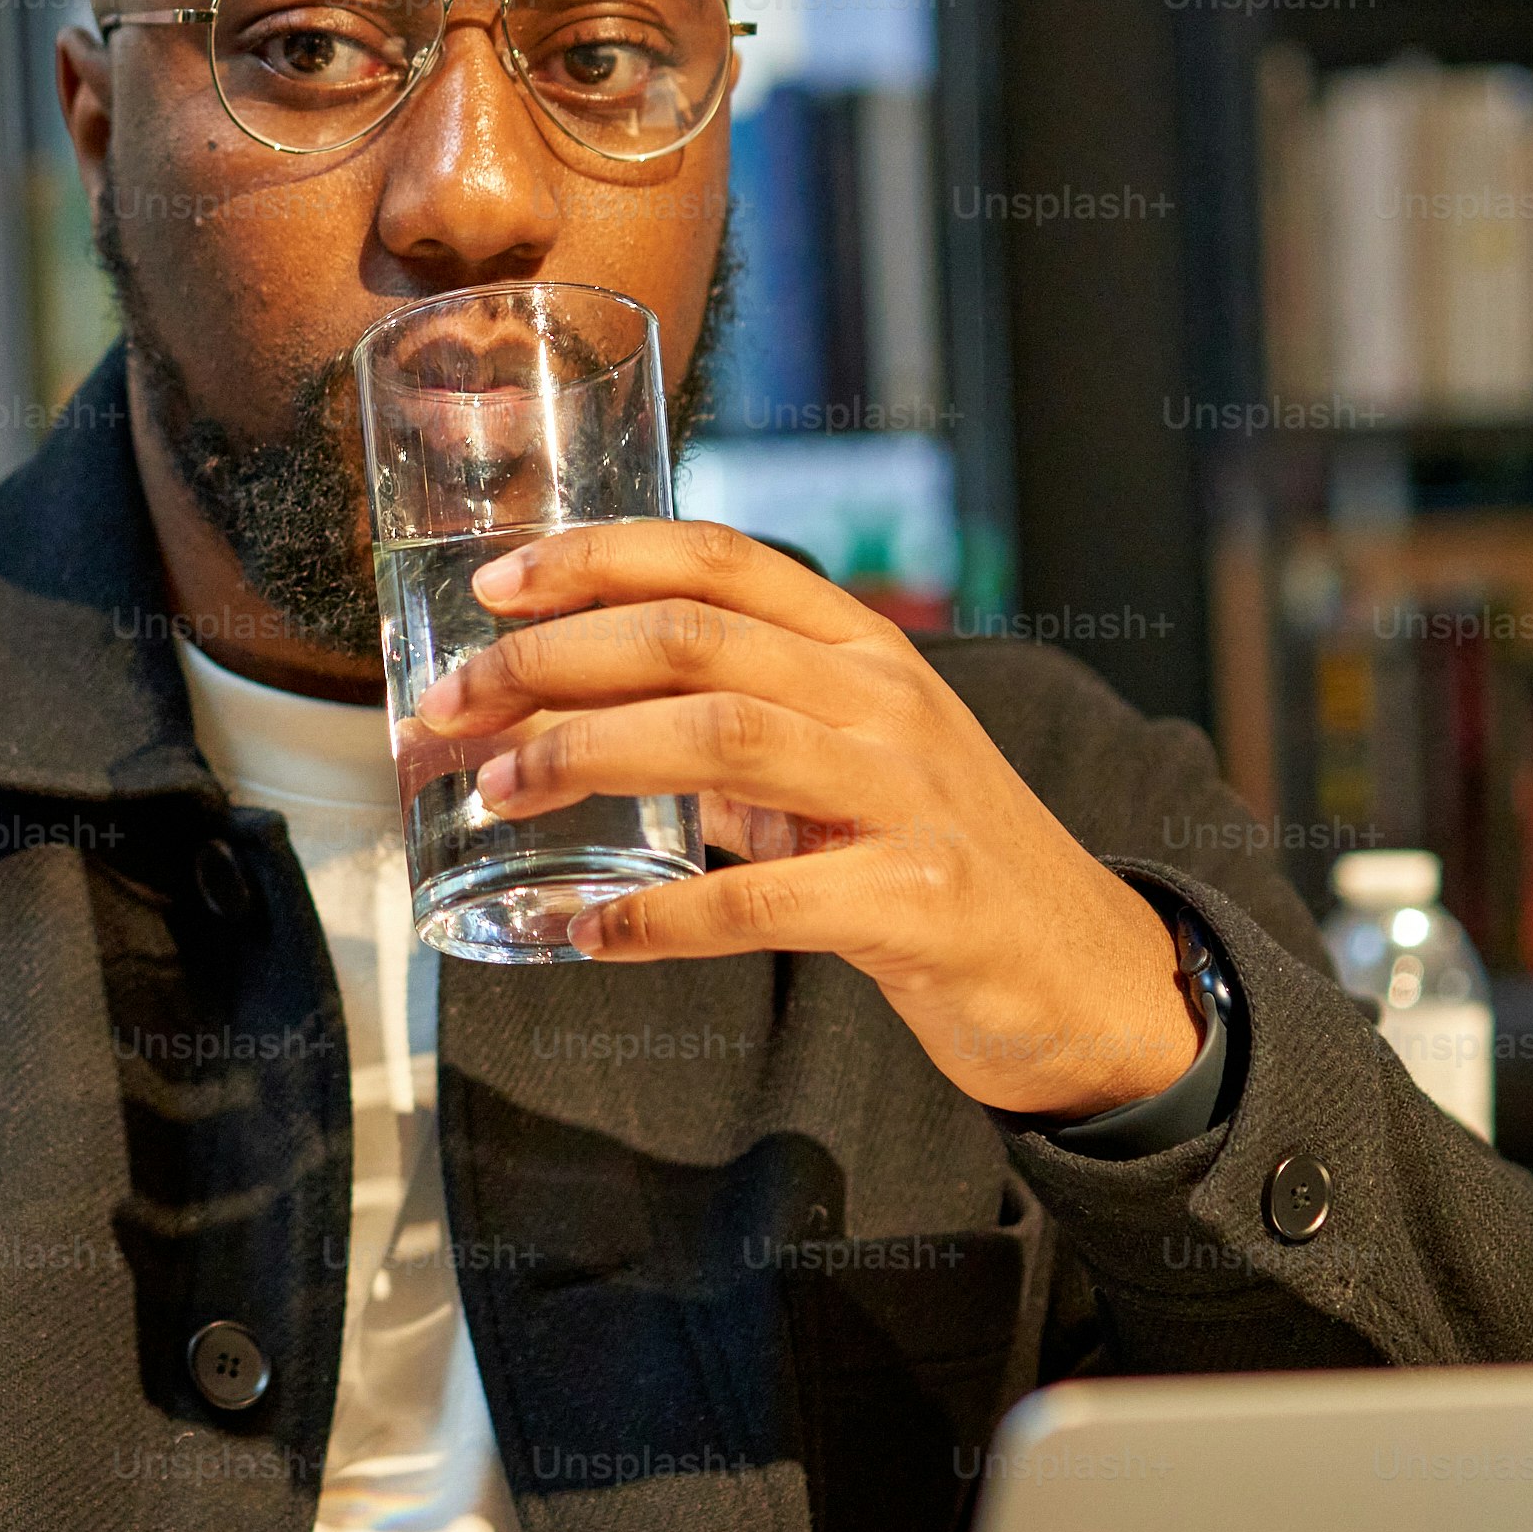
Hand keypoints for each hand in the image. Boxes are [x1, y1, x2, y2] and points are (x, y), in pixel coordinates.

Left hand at [413, 520, 1200, 1119]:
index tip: (491, 586)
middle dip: (547, 663)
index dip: (595, 557)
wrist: (1085, 974)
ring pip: (719, 737)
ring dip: (583, 758)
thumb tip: (564, 720)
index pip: (718, 557)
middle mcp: (885, 699)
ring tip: (495, 793)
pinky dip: (659, 917)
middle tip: (447, 707)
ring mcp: (909, 794)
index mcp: (862, 648)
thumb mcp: (841, 767)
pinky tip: (588, 931)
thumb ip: (727, 735)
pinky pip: (762, 899)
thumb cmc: (936, 861)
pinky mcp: (921, 900)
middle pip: (691, 638)